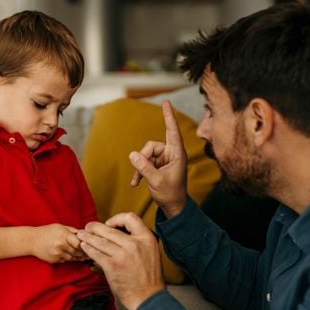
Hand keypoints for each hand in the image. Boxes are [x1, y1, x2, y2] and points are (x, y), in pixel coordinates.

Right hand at [32, 224, 87, 263]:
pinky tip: (72, 256)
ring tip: (83, 256)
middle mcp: (61, 245)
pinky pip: (66, 261)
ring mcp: (57, 254)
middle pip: (77, 252)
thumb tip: (84, 233)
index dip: (84, 244)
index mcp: (63, 235)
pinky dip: (70, 259)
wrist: (32, 240)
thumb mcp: (60, 227)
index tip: (87, 244)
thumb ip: (72, 230)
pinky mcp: (55, 260)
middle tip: (89, 252)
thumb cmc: (46, 232)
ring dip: (78, 257)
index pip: (79, 243)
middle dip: (83, 252)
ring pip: (72, 258)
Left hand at [78, 213, 165, 309]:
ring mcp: (123, 255)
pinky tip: (84, 247)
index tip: (109, 224)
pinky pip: (96, 253)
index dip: (117, 218)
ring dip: (88, 237)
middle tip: (88, 227)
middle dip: (95, 227)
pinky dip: (88, 249)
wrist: (148, 297)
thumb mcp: (151, 252)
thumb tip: (118, 232)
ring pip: (100, 241)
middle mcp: (135, 244)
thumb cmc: (149, 277)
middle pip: (109, 229)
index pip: (130, 218)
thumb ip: (138, 241)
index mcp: (147, 238)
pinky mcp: (112, 266)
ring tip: (82, 235)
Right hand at [129, 100, 188, 216]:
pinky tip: (135, 183)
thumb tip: (132, 154)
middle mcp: (171, 154)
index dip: (168, 116)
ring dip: (139, 167)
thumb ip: (144, 167)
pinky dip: (138, 172)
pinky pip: (143, 162)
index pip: (172, 131)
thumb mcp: (156, 181)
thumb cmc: (171, 194)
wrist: (173, 207)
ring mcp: (163, 159)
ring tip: (138, 181)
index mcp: (177, 154)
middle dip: (143, 158)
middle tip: (140, 174)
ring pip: (145, 154)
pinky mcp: (157, 165)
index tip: (166, 102)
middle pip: (151, 146)